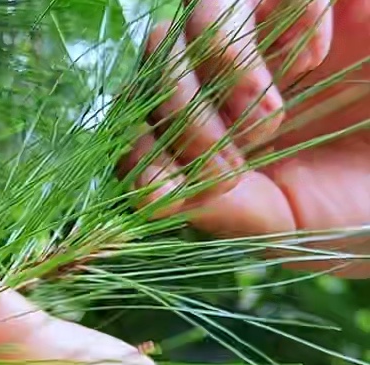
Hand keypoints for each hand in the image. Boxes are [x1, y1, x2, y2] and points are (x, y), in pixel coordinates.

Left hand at [125, 0, 369, 274]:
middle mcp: (229, 79)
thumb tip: (144, 192)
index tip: (177, 185)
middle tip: (238, 151)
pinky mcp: (329, 4)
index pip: (136, 114)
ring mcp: (275, 36)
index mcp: (207, 131)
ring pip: (202, 12)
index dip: (143, 144)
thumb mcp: (281, 223)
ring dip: (222, 62)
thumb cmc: (356, 212)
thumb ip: (216, 208)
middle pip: (159, 56)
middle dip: (182, 109)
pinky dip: (289, 16)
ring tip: (269, 113)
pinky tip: (320, 54)